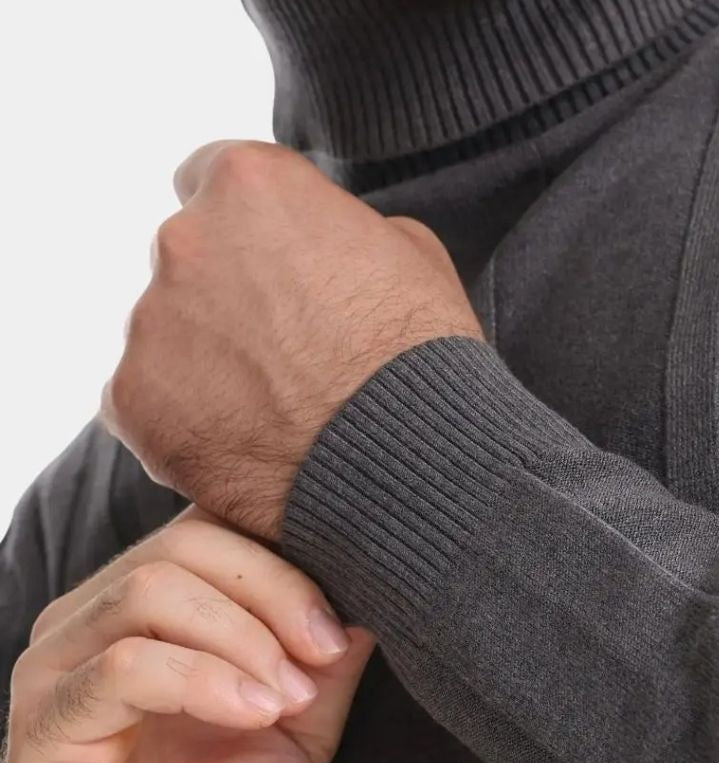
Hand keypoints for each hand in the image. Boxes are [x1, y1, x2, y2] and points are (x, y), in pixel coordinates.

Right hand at [2, 507, 373, 762]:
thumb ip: (323, 660)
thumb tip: (366, 595)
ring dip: (242, 637)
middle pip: (184, 546)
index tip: (339, 627)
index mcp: (145, 609)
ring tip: (286, 699)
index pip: (211, 532)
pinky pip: (124, 665)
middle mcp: (92, 619)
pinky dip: (204, 680)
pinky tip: (252, 714)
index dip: (283, 562)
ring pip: (152, 590)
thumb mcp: (295, 729)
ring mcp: (60, 664)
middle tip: (322, 653)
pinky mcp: (45, 720)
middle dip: (272, 591)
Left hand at [101, 140, 483, 539]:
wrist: (407, 461)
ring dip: (203, 360)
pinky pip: (146, 401)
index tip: (261, 262)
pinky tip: (240, 442)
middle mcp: (183, 241)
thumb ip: (338, 228)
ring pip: (164, 334)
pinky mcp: (132, 401)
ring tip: (268, 409)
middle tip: (279, 351)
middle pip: (185, 259)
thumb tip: (318, 245)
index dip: (242, 226)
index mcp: (250, 186)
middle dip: (223, 296)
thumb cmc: (419, 356)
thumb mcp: (409, 252)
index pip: (209, 177)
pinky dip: (182, 419)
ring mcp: (150, 324)